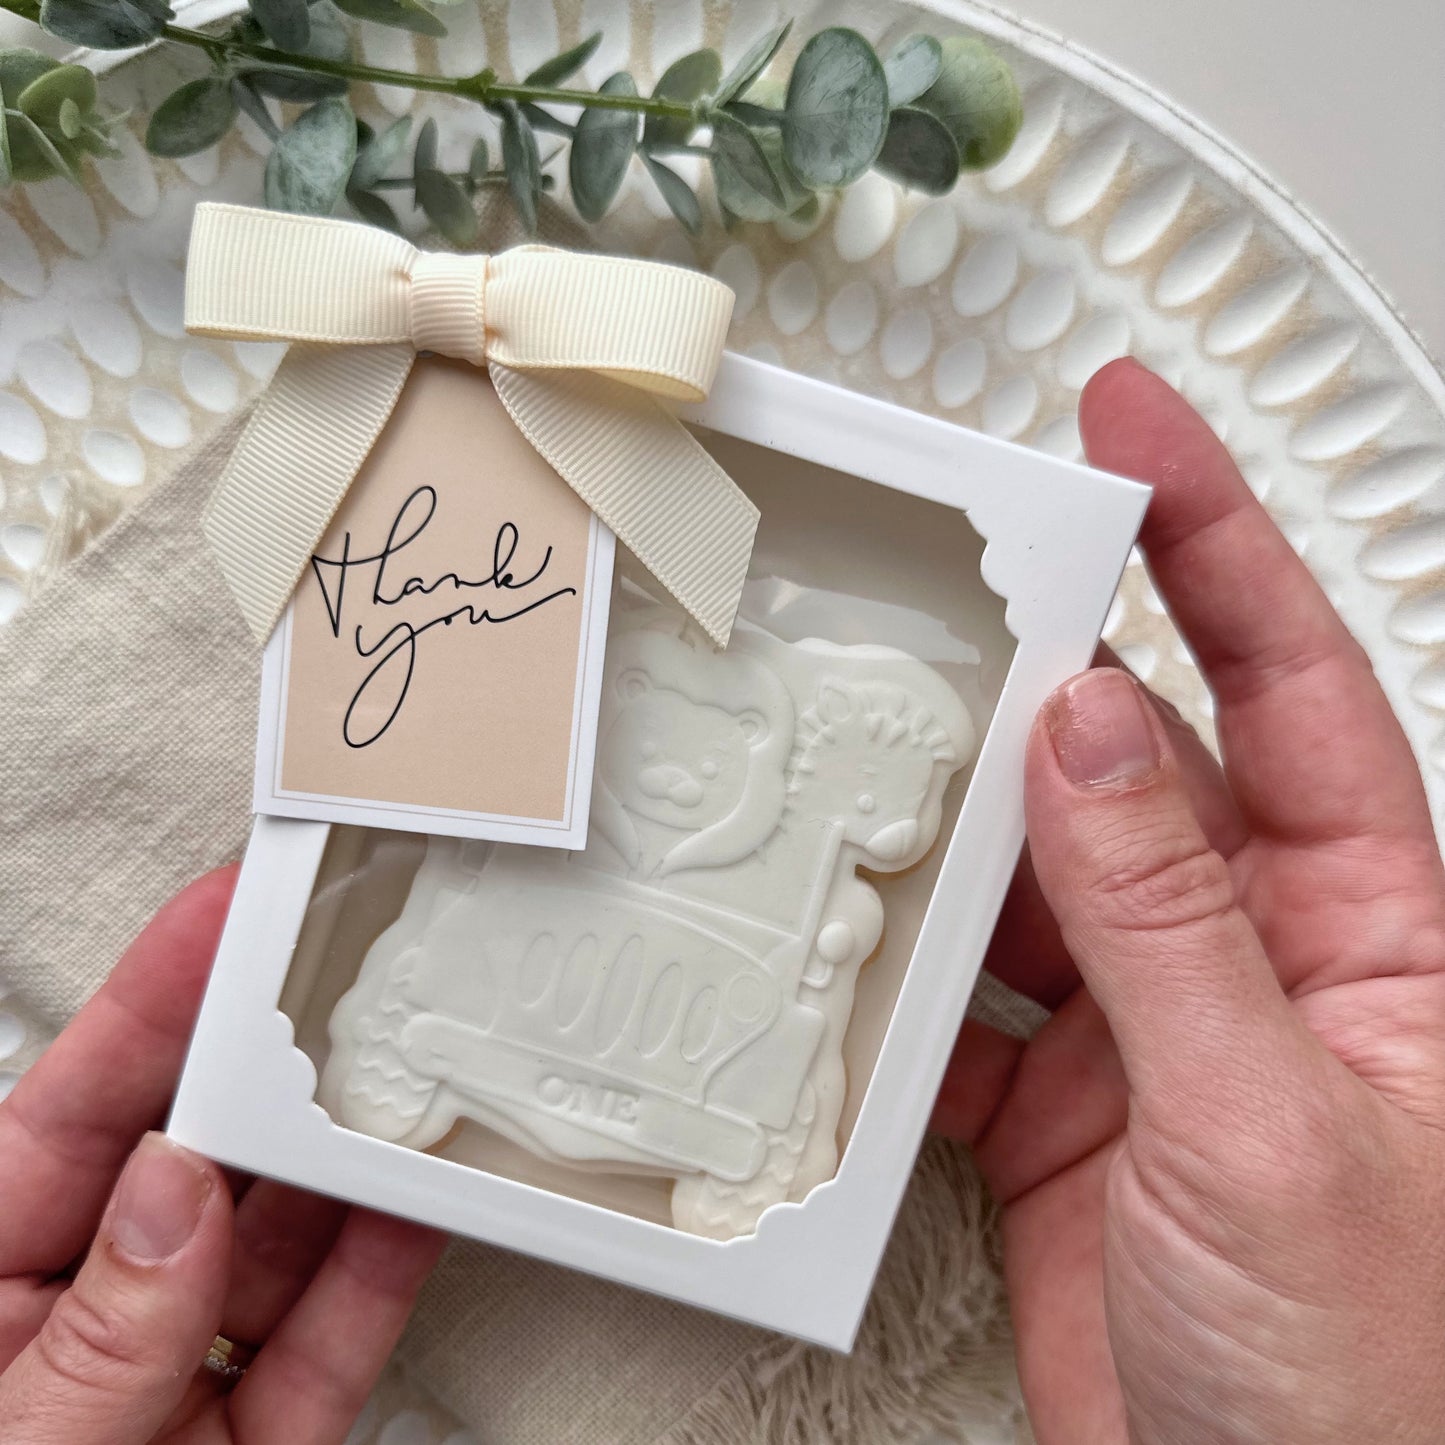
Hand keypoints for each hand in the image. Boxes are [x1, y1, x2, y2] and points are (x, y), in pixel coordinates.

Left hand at [0, 870, 444, 1444]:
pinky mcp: (248, 1440)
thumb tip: (175, 1192)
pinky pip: (326, 1342)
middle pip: (195, 1153)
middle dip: (272, 1066)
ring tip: (406, 1079)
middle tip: (345, 981)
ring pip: (279, 1238)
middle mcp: (77, 1314)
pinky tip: (418, 1204)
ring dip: (347, 1161)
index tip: (232, 910)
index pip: (71, 1108)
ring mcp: (171, 1379)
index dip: (154, 998)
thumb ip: (89, 1343)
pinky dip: (379, 1273)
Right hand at [937, 359, 1444, 1443]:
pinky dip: (909, 978)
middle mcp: (1259, 951)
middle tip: (945, 588)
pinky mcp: (1068, 1102)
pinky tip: (862, 962)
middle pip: (1135, 757)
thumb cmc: (1370, 1380)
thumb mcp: (1269, 1119)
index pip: (1286, 677)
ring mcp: (1154, 1026)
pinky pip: (971, 997)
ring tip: (874, 771)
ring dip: (956, 831)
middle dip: (1043, 670)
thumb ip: (1167, 915)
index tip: (1132, 432)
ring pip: (1035, 872)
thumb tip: (1091, 727)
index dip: (1210, 537)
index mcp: (1370, 923)